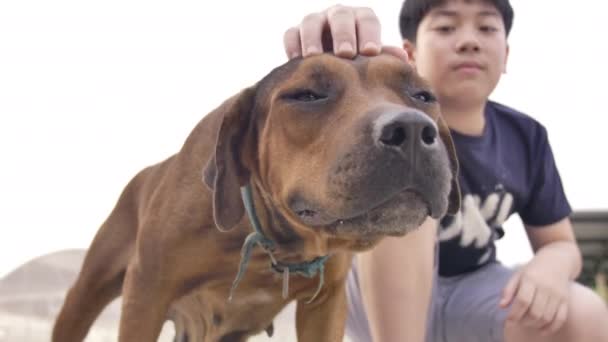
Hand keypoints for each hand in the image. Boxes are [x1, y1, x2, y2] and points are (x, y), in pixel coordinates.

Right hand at [283, 4, 408, 62]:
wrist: (334, 66)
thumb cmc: (360, 63)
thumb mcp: (372, 59)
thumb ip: (385, 57)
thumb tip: (403, 58)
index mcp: (361, 19)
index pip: (367, 19)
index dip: (369, 34)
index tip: (370, 52)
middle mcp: (338, 16)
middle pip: (340, 17)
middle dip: (343, 34)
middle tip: (346, 54)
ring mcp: (316, 22)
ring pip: (311, 21)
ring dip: (312, 38)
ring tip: (314, 56)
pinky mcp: (296, 33)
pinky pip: (291, 34)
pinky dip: (292, 44)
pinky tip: (295, 59)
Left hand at [500, 255, 569, 334]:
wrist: (558, 260)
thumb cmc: (533, 269)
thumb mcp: (518, 275)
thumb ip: (508, 290)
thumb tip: (501, 306)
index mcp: (531, 279)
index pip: (523, 301)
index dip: (514, 314)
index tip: (508, 321)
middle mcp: (546, 287)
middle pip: (535, 312)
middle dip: (524, 321)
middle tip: (517, 321)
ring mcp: (558, 294)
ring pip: (547, 317)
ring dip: (535, 325)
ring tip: (527, 323)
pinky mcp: (566, 300)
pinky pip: (560, 318)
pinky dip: (551, 328)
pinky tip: (541, 330)